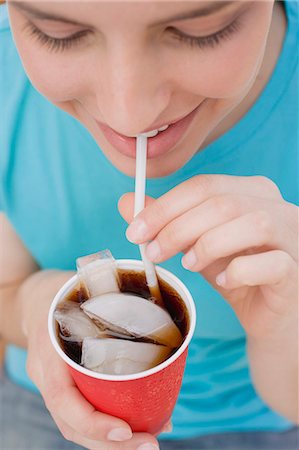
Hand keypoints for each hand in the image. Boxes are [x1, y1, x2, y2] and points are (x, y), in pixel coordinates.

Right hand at [22, 270, 159, 449]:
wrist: (32, 300)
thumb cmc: (61, 292)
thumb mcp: (78, 287)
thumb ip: (105, 292)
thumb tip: (139, 295)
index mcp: (48, 349)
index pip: (62, 397)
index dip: (92, 421)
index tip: (126, 430)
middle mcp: (46, 374)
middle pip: (71, 423)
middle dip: (110, 444)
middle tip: (150, 445)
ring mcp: (52, 383)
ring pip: (75, 425)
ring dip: (110, 443)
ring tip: (146, 442)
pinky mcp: (63, 385)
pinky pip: (79, 413)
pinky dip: (104, 426)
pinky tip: (132, 427)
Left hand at [119, 175, 297, 338]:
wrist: (271, 315)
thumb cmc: (237, 275)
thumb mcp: (197, 245)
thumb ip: (167, 223)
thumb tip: (126, 201)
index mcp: (252, 192)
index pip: (204, 186)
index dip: (165, 207)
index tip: (135, 231)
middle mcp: (277, 207)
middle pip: (222, 202)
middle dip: (178, 228)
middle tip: (153, 252)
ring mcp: (293, 237)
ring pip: (253, 224)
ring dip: (209, 244)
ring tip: (189, 265)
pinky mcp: (297, 271)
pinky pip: (273, 263)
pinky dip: (241, 271)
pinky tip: (224, 283)